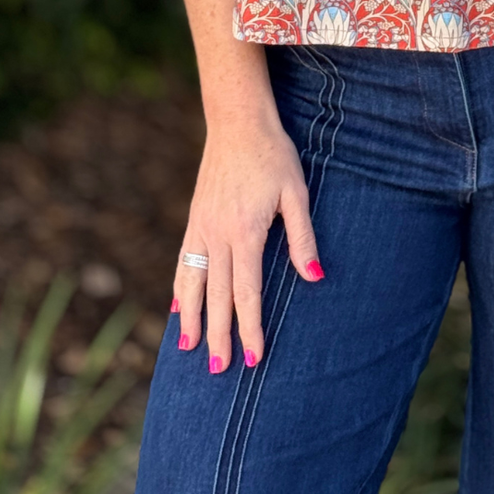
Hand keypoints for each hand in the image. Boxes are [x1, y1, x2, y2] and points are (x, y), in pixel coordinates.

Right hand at [174, 107, 321, 374]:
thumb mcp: (297, 192)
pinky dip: (179, 288)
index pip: (247, 292)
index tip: (254, 357)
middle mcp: (217, 235)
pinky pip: (183, 261)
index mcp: (245, 232)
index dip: (250, 327)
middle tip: (220, 370)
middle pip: (217, 296)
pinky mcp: (194, 219)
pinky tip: (178, 307)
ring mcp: (201, 227)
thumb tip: (314, 277)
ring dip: (191, 318)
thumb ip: (303, 237)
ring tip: (188, 349)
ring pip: (192, 282)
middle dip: (219, 335)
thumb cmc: (274, 155)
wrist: (238, 123)